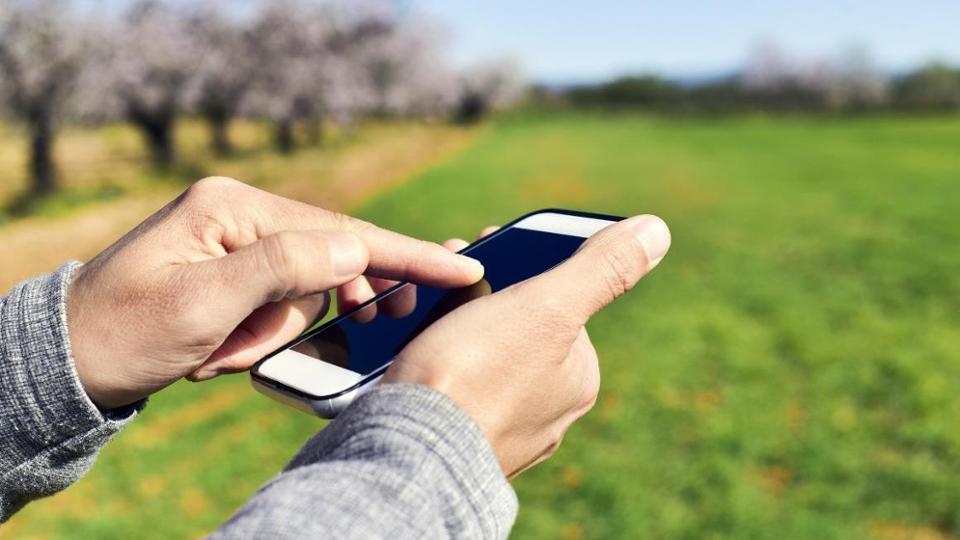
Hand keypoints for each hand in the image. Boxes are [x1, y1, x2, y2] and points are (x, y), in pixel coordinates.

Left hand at [67, 177, 483, 408]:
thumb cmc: (124, 333)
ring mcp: (237, 242)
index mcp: (234, 207)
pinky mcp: (233, 271)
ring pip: (304, 290)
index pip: (341, 232)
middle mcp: (241, 213)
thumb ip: (283, 268)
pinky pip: (278, 304)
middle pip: (328, 258)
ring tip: (219, 355)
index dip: (405, 254)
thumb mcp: (201, 305)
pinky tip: (217, 352)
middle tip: (329, 332)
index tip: (462, 269)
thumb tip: (354, 249)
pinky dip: (257, 336)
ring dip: (271, 333)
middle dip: (316, 309)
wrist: (69, 363)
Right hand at [385, 215, 670, 476]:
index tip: (485, 245)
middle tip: (446, 272)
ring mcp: (501, 432)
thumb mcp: (547, 306)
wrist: (407, 452)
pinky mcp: (457, 444)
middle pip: (517, 329)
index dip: (522, 267)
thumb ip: (602, 268)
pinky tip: (413, 356)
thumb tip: (656, 231)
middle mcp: (548, 413)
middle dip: (483, 295)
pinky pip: (452, 389)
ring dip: (453, 326)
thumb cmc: (476, 374)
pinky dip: (436, 365)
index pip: (558, 303)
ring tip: (421, 308)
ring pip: (482, 358)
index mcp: (577, 379)